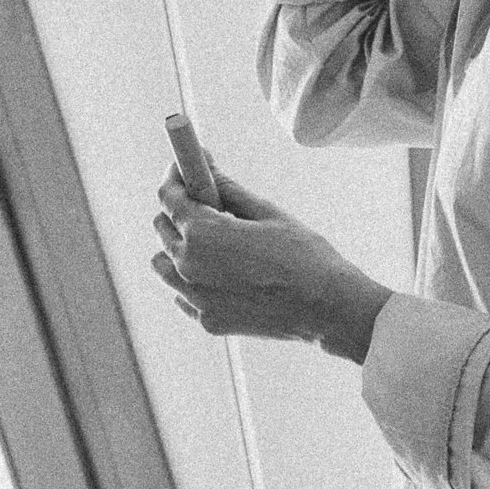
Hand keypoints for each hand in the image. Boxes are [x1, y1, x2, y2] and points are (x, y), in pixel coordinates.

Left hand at [151, 163, 390, 363]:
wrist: (326, 307)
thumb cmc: (304, 258)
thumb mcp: (268, 214)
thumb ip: (231, 192)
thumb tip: (210, 172)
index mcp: (203, 234)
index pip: (169, 196)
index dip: (176, 176)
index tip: (184, 168)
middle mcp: (189, 266)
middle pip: (163, 227)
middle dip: (180, 209)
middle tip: (208, 203)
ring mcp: (195, 297)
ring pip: (164, 263)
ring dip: (179, 246)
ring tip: (213, 243)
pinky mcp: (207, 320)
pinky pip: (182, 293)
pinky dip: (192, 279)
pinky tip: (221, 273)